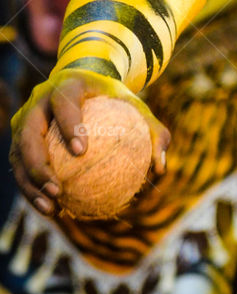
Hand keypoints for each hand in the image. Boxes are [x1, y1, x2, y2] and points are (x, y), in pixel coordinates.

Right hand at [11, 75, 169, 216]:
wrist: (83, 83)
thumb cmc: (113, 98)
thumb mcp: (137, 106)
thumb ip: (153, 132)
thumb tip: (160, 169)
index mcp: (67, 85)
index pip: (64, 102)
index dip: (69, 125)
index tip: (81, 151)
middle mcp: (39, 101)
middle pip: (30, 133)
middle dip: (38, 164)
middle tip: (57, 189)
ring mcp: (25, 119)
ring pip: (18, 154)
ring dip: (30, 184)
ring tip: (51, 208)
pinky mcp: (20, 138)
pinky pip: (21, 166)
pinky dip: (32, 188)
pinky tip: (52, 210)